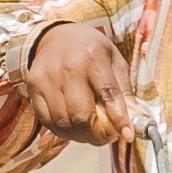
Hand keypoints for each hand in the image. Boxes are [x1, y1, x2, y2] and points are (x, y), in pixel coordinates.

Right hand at [24, 22, 133, 145]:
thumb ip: (125, 91)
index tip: (127, 135)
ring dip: (81, 135)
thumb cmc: (90, 50)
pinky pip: (48, 122)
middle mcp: (68, 67)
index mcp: (93, 57)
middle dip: (98, 134)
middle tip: (107, 136)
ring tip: (91, 131)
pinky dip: (63, 131)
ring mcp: (47, 78)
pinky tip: (73, 125)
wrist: (56, 36)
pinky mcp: (34, 88)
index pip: (108, 94)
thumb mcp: (114, 61)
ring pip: (63, 123)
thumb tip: (138, 120)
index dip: (119, 119)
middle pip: (82, 115)